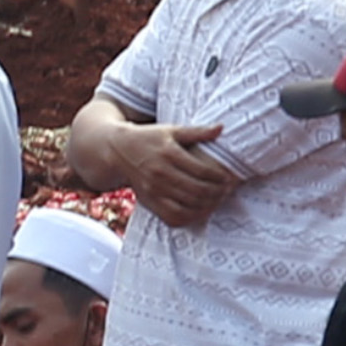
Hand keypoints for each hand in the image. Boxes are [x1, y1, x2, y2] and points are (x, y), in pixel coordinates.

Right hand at [113, 121, 239, 229]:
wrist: (116, 151)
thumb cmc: (147, 138)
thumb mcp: (170, 130)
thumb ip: (197, 131)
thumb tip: (221, 128)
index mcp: (168, 154)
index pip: (203, 170)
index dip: (220, 177)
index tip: (230, 178)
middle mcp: (160, 174)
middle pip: (198, 190)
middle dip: (218, 192)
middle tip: (227, 190)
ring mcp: (154, 190)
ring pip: (188, 205)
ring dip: (208, 205)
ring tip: (218, 199)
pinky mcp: (149, 202)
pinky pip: (173, 217)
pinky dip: (190, 217)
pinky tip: (201, 210)